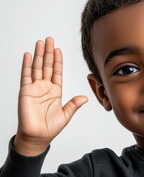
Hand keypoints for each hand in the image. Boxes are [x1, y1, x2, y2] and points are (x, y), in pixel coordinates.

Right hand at [14, 37, 87, 155]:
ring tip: (40, 43)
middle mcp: (45, 87)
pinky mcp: (26, 92)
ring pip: (37, 67)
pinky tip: (29, 55)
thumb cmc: (50, 128)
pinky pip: (26, 76)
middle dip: (49, 52)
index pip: (57, 72)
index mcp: (56, 91)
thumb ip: (74, 104)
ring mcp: (35, 88)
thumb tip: (85, 98)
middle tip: (49, 39)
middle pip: (47, 66)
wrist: (37, 137)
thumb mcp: (66, 114)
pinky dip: (27, 65)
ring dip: (39, 55)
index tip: (59, 49)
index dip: (58, 60)